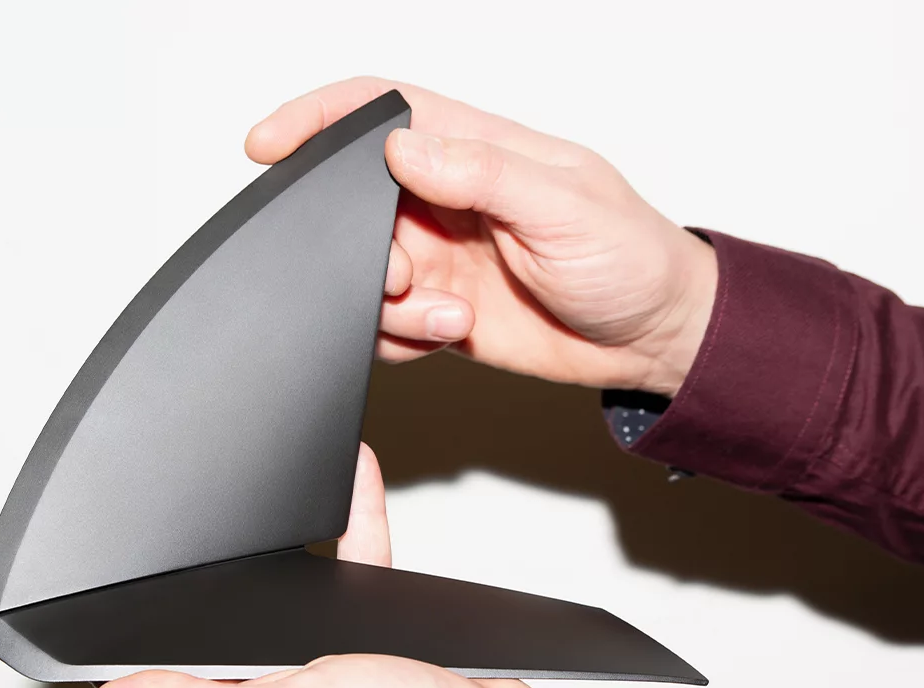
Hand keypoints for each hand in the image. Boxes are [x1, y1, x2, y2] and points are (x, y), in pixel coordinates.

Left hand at [87, 443, 546, 687]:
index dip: (154, 647)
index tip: (130, 595)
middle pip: (230, 637)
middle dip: (219, 586)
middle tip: (191, 533)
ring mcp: (326, 679)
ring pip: (291, 598)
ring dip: (287, 549)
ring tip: (269, 495)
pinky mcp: (371, 645)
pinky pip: (352, 574)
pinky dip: (353, 528)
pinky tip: (355, 483)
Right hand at [247, 77, 717, 396]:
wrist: (655, 339)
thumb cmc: (631, 258)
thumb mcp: (564, 206)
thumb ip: (482, 174)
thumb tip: (403, 150)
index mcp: (476, 150)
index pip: (380, 111)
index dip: (318, 118)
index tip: (269, 145)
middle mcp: (449, 200)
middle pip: (353, 204)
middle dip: (354, 246)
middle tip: (399, 276)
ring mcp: (441, 257)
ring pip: (361, 274)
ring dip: (388, 304)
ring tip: (450, 316)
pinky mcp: (440, 311)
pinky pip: (383, 325)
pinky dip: (400, 338)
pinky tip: (451, 334)